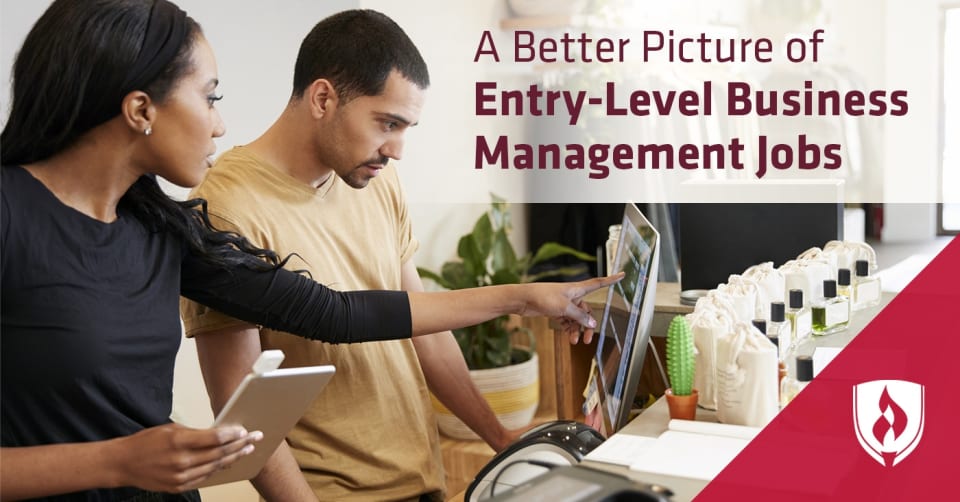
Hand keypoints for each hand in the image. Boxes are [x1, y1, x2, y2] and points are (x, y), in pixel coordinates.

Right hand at [109, 423, 262, 492]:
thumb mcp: (170, 429)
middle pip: (219, 453)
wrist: (123, 464)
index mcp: (179, 441)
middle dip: (240, 445)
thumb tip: (219, 435)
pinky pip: (204, 478)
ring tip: (246, 451)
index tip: (244, 430)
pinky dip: (217, 470)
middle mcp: (181, 460)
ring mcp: (180, 476)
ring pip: (214, 467)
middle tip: (255, 439)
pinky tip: (227, 463)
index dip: (232, 434)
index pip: (214, 438)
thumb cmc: (146, 442)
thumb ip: (195, 433)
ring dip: (233, 458)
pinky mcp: (178, 487)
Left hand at [520, 273, 623, 344]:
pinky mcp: (556, 310)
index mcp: (577, 289)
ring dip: (577, 330)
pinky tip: (569, 337)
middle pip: (587, 311)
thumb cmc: (543, 297)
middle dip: (588, 325)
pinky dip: (569, 329)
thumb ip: (579, 316)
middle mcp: (572, 295)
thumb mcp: (564, 308)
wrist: (523, 299)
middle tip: (588, 339)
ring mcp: (564, 303)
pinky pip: (567, 321)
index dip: (611, 279)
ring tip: (575, 341)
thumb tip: (592, 324)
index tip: (622, 275)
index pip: (598, 283)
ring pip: (577, 318)